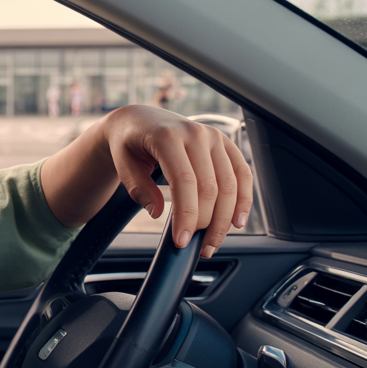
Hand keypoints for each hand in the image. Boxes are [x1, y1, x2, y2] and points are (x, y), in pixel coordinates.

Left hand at [100, 105, 253, 255]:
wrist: (138, 120)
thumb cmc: (129, 143)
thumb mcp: (123, 165)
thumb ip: (138, 189)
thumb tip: (157, 212)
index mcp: (168, 137)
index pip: (185, 182)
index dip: (187, 215)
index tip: (181, 241)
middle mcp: (196, 134)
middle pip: (211, 187)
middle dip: (207, 223)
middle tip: (198, 248)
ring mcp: (214, 136)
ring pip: (230, 184)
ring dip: (226, 218)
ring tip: (214, 242)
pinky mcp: (225, 143)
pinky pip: (242, 173)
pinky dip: (243, 199)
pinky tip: (237, 221)